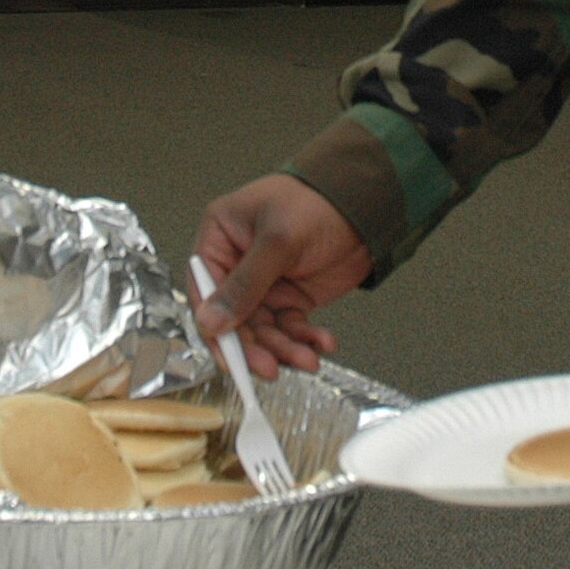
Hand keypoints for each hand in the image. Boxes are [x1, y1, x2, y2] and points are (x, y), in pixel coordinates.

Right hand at [192, 174, 371, 377]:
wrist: (365, 201)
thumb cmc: (316, 201)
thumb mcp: (278, 240)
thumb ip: (245, 284)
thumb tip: (210, 322)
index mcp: (220, 239)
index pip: (204, 292)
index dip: (214, 328)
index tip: (230, 357)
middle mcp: (238, 265)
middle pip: (234, 319)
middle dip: (254, 347)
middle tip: (270, 368)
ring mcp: (265, 284)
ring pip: (264, 330)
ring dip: (283, 349)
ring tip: (306, 359)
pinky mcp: (291, 297)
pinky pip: (290, 328)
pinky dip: (304, 340)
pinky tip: (320, 344)